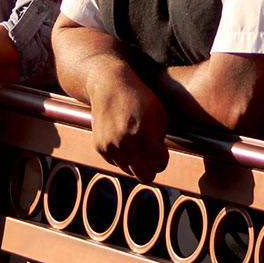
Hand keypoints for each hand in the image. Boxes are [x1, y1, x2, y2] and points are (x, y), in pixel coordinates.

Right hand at [89, 65, 169, 180]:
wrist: (108, 85)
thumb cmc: (138, 98)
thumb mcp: (159, 113)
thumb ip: (162, 138)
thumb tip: (157, 159)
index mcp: (143, 132)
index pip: (159, 163)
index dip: (163, 159)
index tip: (162, 150)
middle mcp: (125, 142)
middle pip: (145, 176)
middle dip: (152, 169)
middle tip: (152, 156)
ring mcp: (110, 146)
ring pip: (130, 172)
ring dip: (137, 162)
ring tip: (138, 144)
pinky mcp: (100, 147)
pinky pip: (117, 163)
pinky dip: (123, 156)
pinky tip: (124, 139)